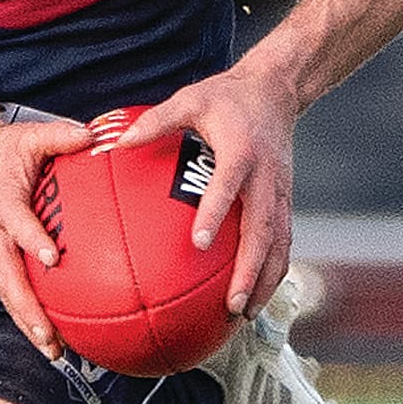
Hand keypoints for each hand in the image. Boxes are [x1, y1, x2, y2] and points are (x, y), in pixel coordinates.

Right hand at [0, 115, 92, 358]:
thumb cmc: (3, 150)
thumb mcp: (30, 135)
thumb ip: (62, 136)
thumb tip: (96, 137)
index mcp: (1, 200)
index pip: (16, 223)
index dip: (31, 238)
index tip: (51, 257)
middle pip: (7, 278)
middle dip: (27, 310)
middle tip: (50, 337)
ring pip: (7, 294)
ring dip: (28, 325)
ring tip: (55, 352)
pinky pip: (12, 292)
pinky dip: (29, 318)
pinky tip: (53, 340)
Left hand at [113, 61, 297, 317]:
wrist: (277, 90)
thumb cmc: (227, 97)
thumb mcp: (191, 99)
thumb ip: (156, 122)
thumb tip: (116, 143)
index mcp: (241, 152)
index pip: (229, 187)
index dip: (216, 214)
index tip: (198, 243)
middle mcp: (266, 177)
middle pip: (263, 231)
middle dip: (249, 270)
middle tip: (231, 303)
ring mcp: (281, 192)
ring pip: (279, 244)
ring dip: (265, 281)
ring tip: (244, 313)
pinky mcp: (286, 201)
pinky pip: (283, 241)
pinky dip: (273, 271)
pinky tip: (255, 296)